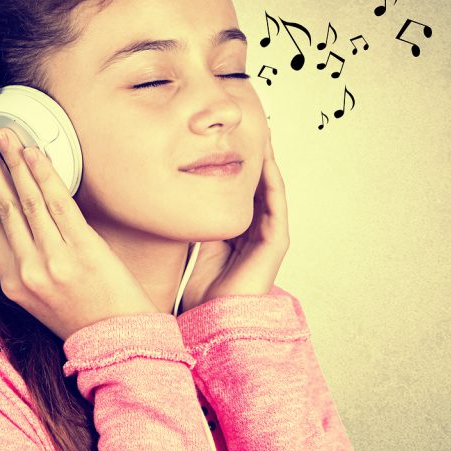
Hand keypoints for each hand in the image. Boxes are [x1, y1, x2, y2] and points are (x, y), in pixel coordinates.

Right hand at [0, 128, 160, 340]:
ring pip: (27, 200)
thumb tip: (15, 221)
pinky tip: (34, 155)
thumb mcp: (38, 298)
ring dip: (13, 162)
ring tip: (5, 136)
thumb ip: (24, 264)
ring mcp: (55, 260)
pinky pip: (59, 204)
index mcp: (12, 282)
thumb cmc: (83, 316)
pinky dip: (45, 176)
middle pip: (2, 207)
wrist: (118, 340)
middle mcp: (28, 270)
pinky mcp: (83, 249)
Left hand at [179, 126, 288, 313]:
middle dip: (253, 156)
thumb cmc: (200, 292)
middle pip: (257, 185)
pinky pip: (276, 203)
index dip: (235, 165)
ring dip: (266, 161)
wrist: (213, 323)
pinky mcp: (276, 242)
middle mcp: (256, 232)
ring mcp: (268, 236)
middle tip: (247, 127)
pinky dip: (271, 180)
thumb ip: (191, 220)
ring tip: (261, 134)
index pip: (240, 191)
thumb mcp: (191, 244)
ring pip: (270, 189)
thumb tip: (174, 192)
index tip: (225, 140)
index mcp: (237, 233)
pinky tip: (265, 160)